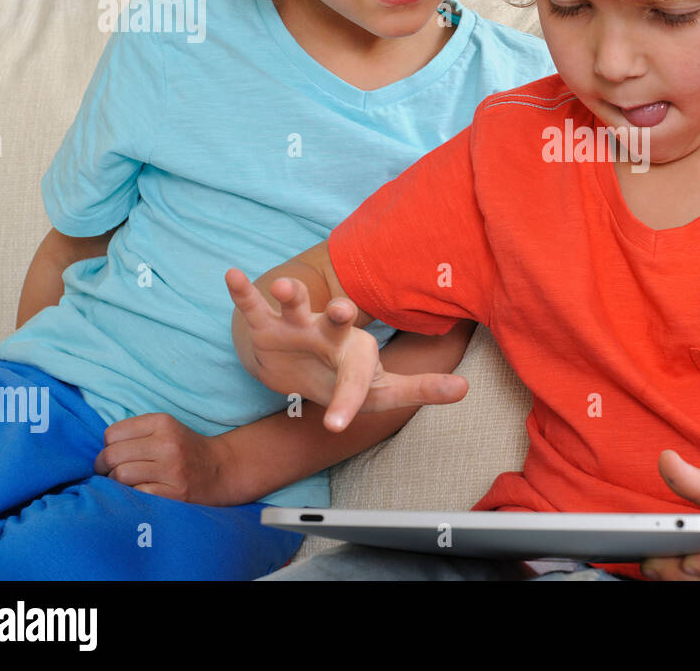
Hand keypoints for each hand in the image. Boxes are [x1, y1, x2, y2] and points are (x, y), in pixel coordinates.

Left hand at [94, 413, 236, 505]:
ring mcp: (172, 470)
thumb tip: (98, 451)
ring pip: (120, 476)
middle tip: (108, 472)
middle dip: (103, 466)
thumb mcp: (165, 428)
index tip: (116, 454)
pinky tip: (137, 492)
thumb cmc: (185, 449)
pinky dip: (130, 495)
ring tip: (122, 483)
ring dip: (114, 483)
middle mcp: (167, 444)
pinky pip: (135, 494)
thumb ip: (135, 433)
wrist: (222, 469)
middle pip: (112, 455)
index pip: (112, 433)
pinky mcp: (174, 494)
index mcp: (163, 423)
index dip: (108, 445)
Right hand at [226, 268, 467, 430]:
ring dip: (290, 295)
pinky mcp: (267, 327)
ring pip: (295, 306)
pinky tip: (233, 276)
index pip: (355, 377)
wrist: (304, 368)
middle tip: (342, 310)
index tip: (336, 423)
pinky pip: (254, 306)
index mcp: (355, 351)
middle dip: (337, 314)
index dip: (347, 400)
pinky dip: (244, 292)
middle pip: (334, 320)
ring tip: (283, 287)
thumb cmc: (349, 376)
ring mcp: (297, 327)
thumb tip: (466, 387)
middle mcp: (328, 332)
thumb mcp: (382, 390)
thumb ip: (420, 388)